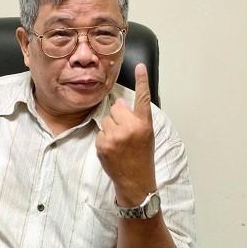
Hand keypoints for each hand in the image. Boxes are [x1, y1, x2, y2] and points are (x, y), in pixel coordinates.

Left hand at [96, 63, 155, 204]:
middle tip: (125, 132)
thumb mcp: (146, 135)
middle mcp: (131, 128)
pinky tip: (112, 149)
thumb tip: (120, 105)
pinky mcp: (103, 144)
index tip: (140, 66)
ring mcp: (115, 136)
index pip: (143, 98)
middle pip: (116, 107)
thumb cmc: (142, 156)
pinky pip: (100, 132)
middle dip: (118, 116)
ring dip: (110, 127)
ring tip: (119, 142)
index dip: (142, 81)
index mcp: (144, 124)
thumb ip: (136, 118)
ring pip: (106, 119)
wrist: (135, 180)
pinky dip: (104, 139)